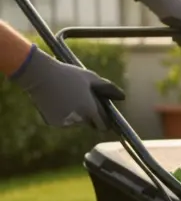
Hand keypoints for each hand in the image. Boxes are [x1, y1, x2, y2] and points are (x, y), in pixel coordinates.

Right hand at [9, 46, 125, 129]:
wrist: (39, 75)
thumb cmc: (68, 74)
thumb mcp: (90, 78)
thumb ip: (108, 88)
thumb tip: (122, 97)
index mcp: (90, 110)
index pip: (104, 125)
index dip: (104, 121)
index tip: (103, 117)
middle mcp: (79, 119)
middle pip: (90, 123)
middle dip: (89, 115)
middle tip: (81, 100)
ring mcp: (65, 123)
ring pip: (77, 122)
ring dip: (76, 115)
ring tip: (67, 98)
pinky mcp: (53, 123)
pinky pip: (64, 122)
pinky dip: (63, 115)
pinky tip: (57, 102)